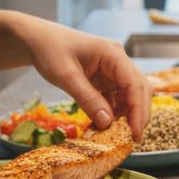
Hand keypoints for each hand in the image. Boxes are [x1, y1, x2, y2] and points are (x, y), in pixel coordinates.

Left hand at [17, 19, 150, 138]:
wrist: (38, 40)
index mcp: (113, 54)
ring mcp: (113, 68)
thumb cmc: (50, 51)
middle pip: (140, 89)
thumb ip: (87, 99)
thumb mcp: (66, 77)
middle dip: (138, 114)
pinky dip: (116, 111)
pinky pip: (117, 96)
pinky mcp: (106, 77)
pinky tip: (107, 123)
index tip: (135, 134)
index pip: (135, 85)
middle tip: (132, 139)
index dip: (138, 111)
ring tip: (118, 133)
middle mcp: (118, 60)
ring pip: (131, 94)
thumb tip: (107, 123)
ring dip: (128, 113)